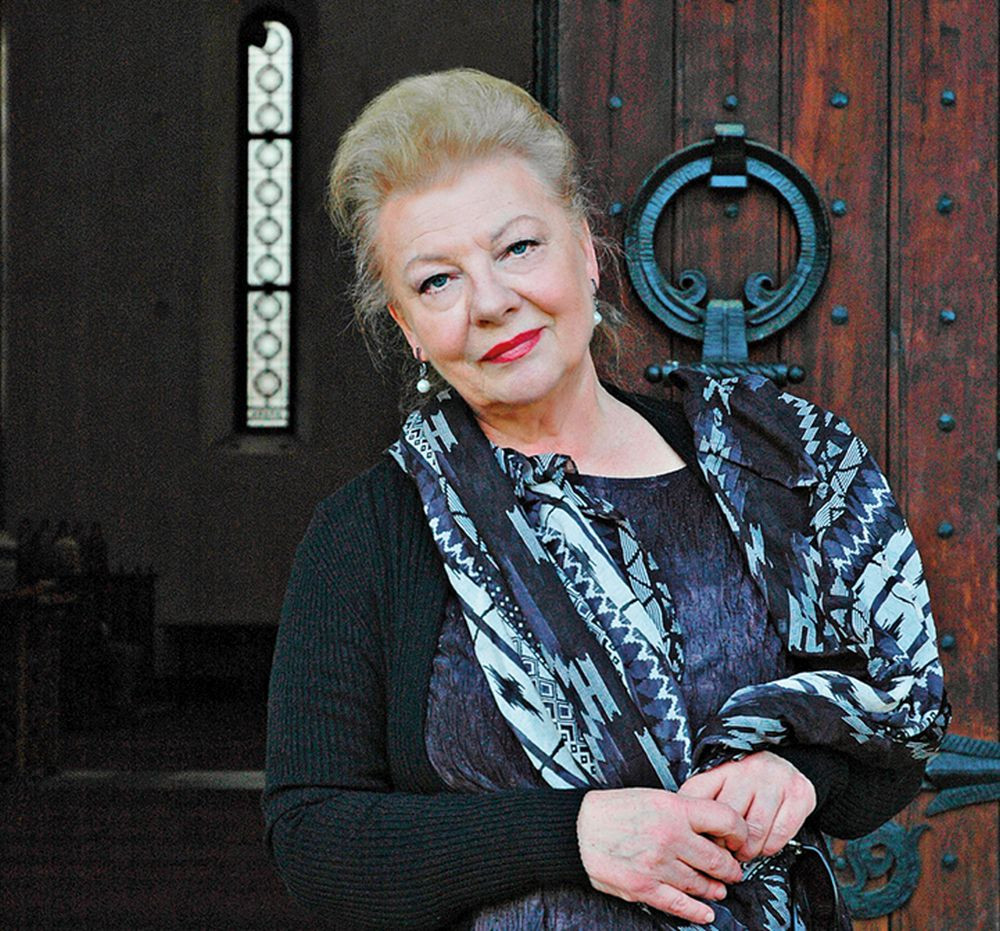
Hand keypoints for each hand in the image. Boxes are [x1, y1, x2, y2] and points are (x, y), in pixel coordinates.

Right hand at [576, 786, 747, 924]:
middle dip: (730, 868)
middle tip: (732, 870)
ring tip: (718, 889)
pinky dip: (697, 912)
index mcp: (673, 808)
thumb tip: (711, 829)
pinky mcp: (644, 887)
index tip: (740, 839)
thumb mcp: (652, 796)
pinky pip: (679, 905)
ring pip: (701, 884)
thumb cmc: (614, 810)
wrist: (577, 830)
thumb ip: (683, 811)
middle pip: (717, 859)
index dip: (739, 832)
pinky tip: (706, 913)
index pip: (725, 819)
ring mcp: (658, 864)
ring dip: (714, 889)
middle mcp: (670, 836)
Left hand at [678, 751, 815, 861]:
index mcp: (722, 766)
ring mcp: (775, 779)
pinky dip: (771, 846)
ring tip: (744, 850)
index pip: (698, 795)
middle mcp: (749, 769)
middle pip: (728, 817)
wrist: (785, 765)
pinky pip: (781, 832)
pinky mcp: (799, 794)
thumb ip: (700, 802)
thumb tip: (681, 830)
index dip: (697, 825)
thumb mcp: (719, 784)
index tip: (701, 839)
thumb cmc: (746, 782)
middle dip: (725, 842)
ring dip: (748, 849)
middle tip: (726, 849)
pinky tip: (765, 844)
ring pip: (755, 829)